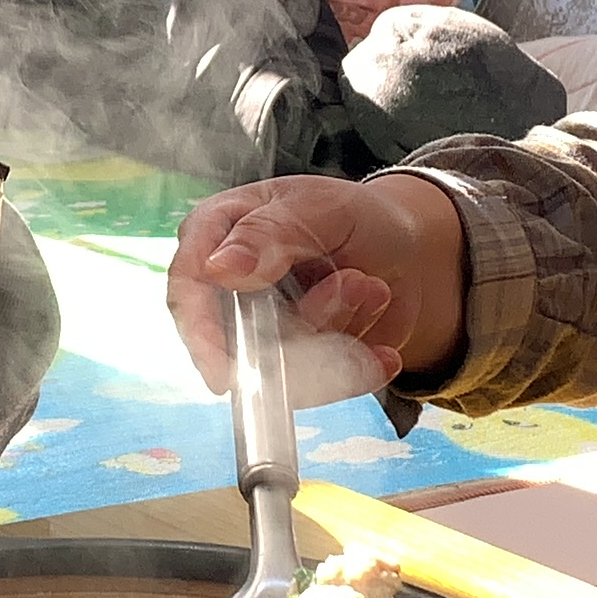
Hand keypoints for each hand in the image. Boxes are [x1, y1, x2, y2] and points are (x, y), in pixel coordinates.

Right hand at [165, 173, 468, 405]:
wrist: (408, 252)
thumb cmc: (354, 216)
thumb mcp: (322, 208)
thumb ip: (270, 232)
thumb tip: (216, 268)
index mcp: (219, 233)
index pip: (188, 285)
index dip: (200, 331)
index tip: (224, 367)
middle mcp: (230, 289)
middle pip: (231, 340)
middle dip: (307, 321)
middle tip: (359, 283)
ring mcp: (263, 332)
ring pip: (279, 366)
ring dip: (339, 330)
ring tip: (374, 288)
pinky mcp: (296, 365)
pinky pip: (315, 389)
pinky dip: (356, 370)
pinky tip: (385, 352)